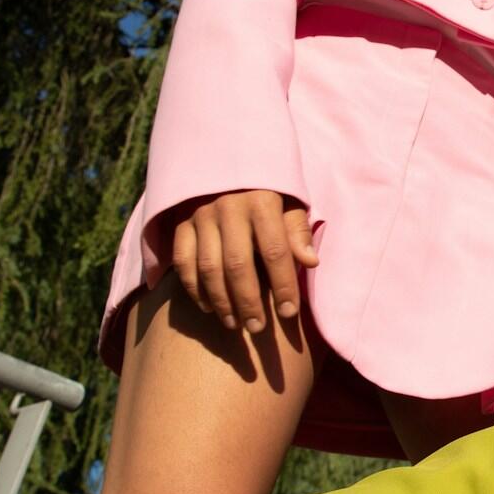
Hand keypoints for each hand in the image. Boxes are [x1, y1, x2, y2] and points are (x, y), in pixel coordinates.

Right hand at [170, 189, 317, 333]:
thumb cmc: (267, 193)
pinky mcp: (181, 223)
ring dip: (221, 301)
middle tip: (257, 328)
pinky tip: (208, 307)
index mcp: (262, 202)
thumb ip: (298, 232)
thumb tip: (311, 262)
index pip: (275, 251)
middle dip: (248, 301)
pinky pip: (183, 262)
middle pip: (237, 264)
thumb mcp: (290, 202)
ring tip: (234, 324)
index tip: (289, 313)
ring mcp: (201, 216)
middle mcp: (228, 208)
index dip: (283, 284)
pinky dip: (193, 288)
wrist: (224, 165)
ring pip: (207, 267)